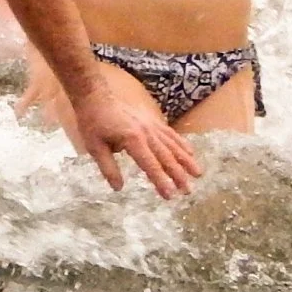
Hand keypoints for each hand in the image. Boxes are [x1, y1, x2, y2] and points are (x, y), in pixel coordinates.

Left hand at [69, 73, 202, 197]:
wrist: (95, 96)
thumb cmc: (92, 122)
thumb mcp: (94, 146)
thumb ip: (108, 167)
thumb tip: (118, 188)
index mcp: (132, 140)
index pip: (149, 164)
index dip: (160, 181)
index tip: (170, 196)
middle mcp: (146, 133)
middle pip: (166, 157)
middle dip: (178, 175)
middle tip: (188, 191)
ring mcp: (152, 126)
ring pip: (173, 145)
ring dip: (186, 161)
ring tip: (198, 175)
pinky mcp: (153, 121)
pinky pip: (171, 134)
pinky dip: (182, 144)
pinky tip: (191, 153)